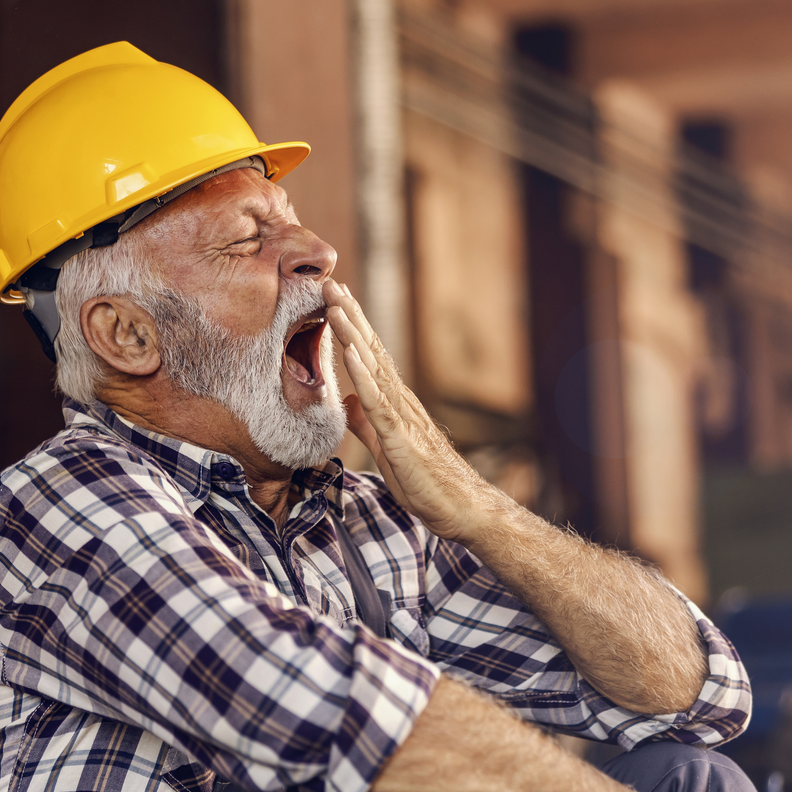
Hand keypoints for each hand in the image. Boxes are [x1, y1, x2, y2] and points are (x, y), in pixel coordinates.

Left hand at [324, 279, 498, 539]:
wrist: (461, 509)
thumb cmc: (427, 482)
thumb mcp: (384, 449)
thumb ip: (366, 424)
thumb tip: (346, 402)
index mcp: (394, 403)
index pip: (370, 357)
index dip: (352, 327)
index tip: (335, 298)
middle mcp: (400, 400)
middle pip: (371, 350)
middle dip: (350, 316)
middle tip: (329, 282)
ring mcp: (402, 415)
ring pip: (374, 367)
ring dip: (353, 334)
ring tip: (336, 303)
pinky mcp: (401, 436)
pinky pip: (379, 401)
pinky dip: (363, 375)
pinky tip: (350, 353)